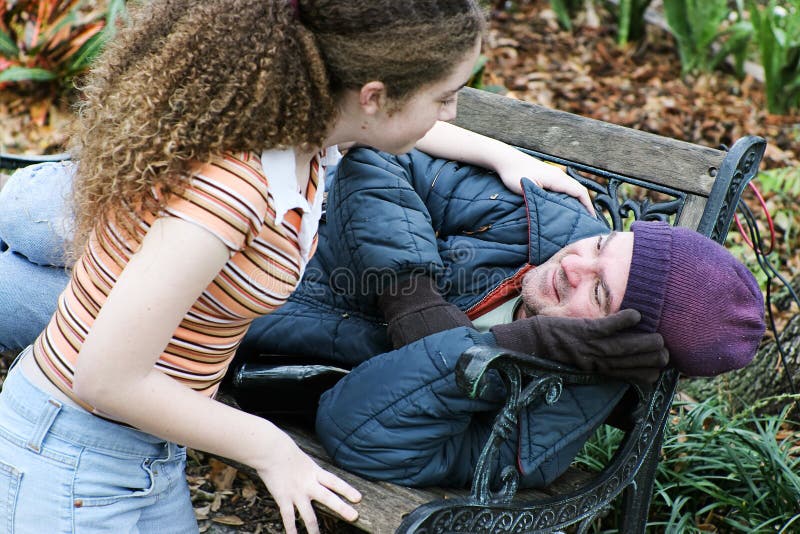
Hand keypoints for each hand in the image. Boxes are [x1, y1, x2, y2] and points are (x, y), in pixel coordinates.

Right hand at [256, 431, 360, 533]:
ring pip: (308, 515)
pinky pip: (288, 518)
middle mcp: (308, 484)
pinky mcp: (283, 499)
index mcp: (315, 472)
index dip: (347, 490)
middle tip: (355, 517)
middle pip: (328, 498)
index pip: (335, 482)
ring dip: (314, 529)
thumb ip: (312, 473)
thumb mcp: (305, 461)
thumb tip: (317, 481)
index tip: (359, 498)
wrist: (270, 451)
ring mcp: (296, 493)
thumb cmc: (286, 453)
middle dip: (342, 508)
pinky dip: (291, 529)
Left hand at [491, 309, 668, 384]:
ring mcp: (587, 346)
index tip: (662, 370)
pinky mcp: (580, 331)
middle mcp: (593, 360)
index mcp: (594, 369)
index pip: (625, 375)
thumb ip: (597, 362)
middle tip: (667, 355)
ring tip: (660, 340)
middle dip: (649, 360)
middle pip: (627, 363)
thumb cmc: (553, 350)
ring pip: (620, 348)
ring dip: (641, 344)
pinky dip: (621, 321)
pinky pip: (604, 327)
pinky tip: (637, 315)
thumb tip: (617, 360)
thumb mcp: (577, 361)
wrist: (529, 342)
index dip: (644, 373)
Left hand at [494, 150, 594, 214]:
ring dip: (578, 201)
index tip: (591, 220)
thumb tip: (554, 211)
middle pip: (579, 190)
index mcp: (558, 179)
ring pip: (572, 189)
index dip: (588, 206)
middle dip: (585, 205)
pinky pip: (564, 187)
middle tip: (587, 222)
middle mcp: (559, 175)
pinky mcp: (548, 176)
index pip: (580, 192)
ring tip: (578, 216)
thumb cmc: (515, 174)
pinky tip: (565, 206)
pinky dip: (569, 197)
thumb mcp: (528, 190)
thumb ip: (542, 200)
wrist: (505, 160)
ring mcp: (554, 174)